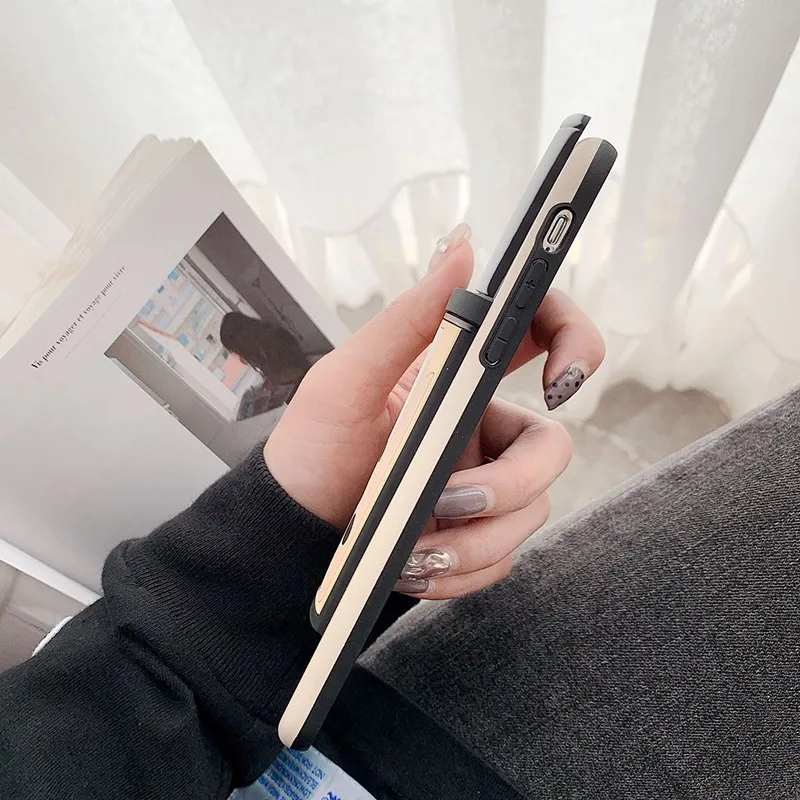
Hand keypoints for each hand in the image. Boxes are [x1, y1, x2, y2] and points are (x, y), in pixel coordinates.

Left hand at [266, 225, 604, 598]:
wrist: (293, 528)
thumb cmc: (313, 447)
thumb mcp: (347, 379)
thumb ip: (408, 319)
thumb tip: (462, 249)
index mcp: (458, 377)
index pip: (541, 337)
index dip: (574, 342)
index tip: (560, 380)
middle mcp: (481, 427)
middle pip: (552, 446)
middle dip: (511, 483)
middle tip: (449, 500)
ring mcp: (483, 483)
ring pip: (533, 510)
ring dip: (475, 537)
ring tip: (413, 546)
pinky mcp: (477, 535)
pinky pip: (504, 556)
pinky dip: (462, 568)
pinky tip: (415, 565)